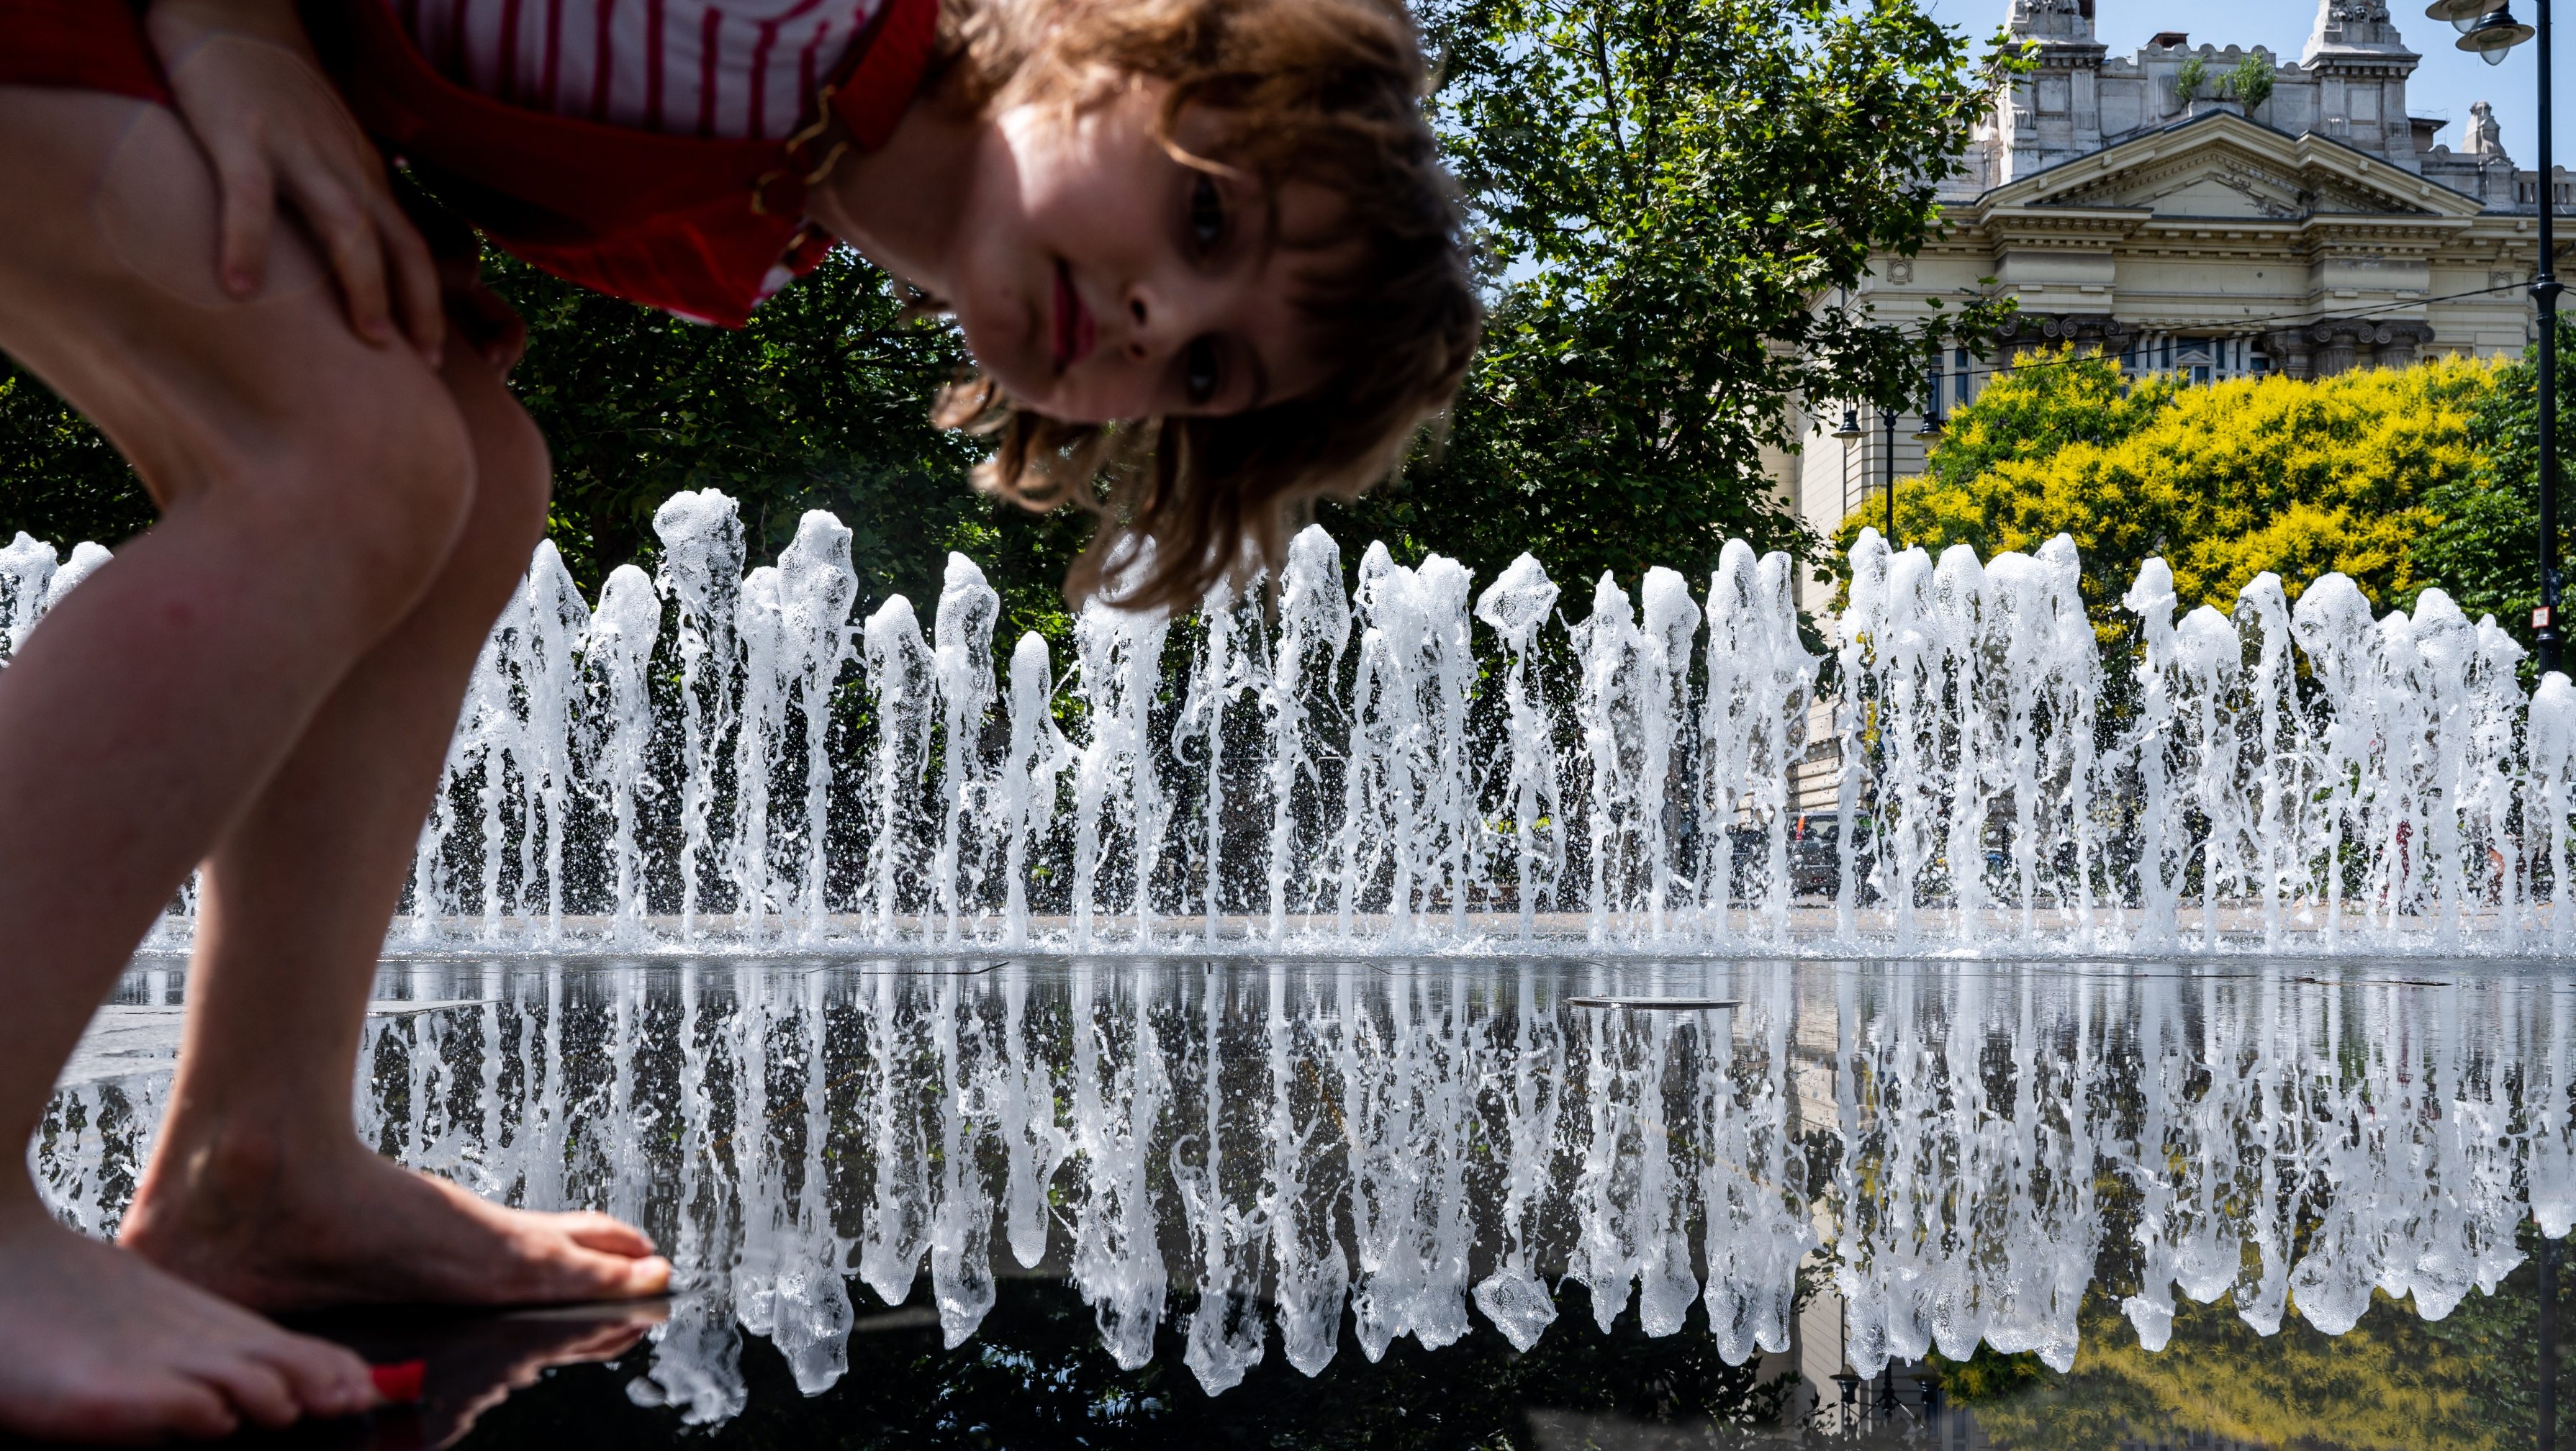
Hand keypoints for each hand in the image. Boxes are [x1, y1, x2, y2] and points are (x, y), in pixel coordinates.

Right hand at [145, 0, 444, 363]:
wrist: (234, 11)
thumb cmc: (276, 92)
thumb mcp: (322, 147)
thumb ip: (336, 197)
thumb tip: (347, 262)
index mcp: (362, 174)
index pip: (413, 246)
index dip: (430, 302)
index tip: (434, 357)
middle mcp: (343, 167)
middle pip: (398, 243)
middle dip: (419, 305)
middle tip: (424, 365)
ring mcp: (296, 151)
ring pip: (346, 223)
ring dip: (363, 282)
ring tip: (371, 341)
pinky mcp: (240, 135)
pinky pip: (249, 194)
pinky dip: (247, 240)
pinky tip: (238, 288)